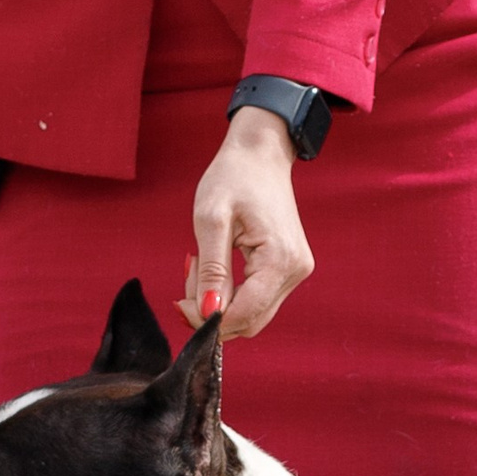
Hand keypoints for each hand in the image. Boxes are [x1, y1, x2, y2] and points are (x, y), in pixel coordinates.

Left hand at [184, 111, 312, 341]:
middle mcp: (296, 271)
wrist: (260, 154)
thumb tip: (209, 313)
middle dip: (213, 311)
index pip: (245, 314)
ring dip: (222, 301)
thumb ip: (212, 271)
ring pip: (253, 313)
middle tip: (188, 281)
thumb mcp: (211, 220)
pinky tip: (217, 266)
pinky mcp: (290, 269)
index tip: (179, 303)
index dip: (209, 319)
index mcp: (280, 259)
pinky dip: (233, 293)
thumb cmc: (233, 178)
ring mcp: (296, 271)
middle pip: (251, 321)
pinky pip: (259, 298)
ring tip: (202, 265)